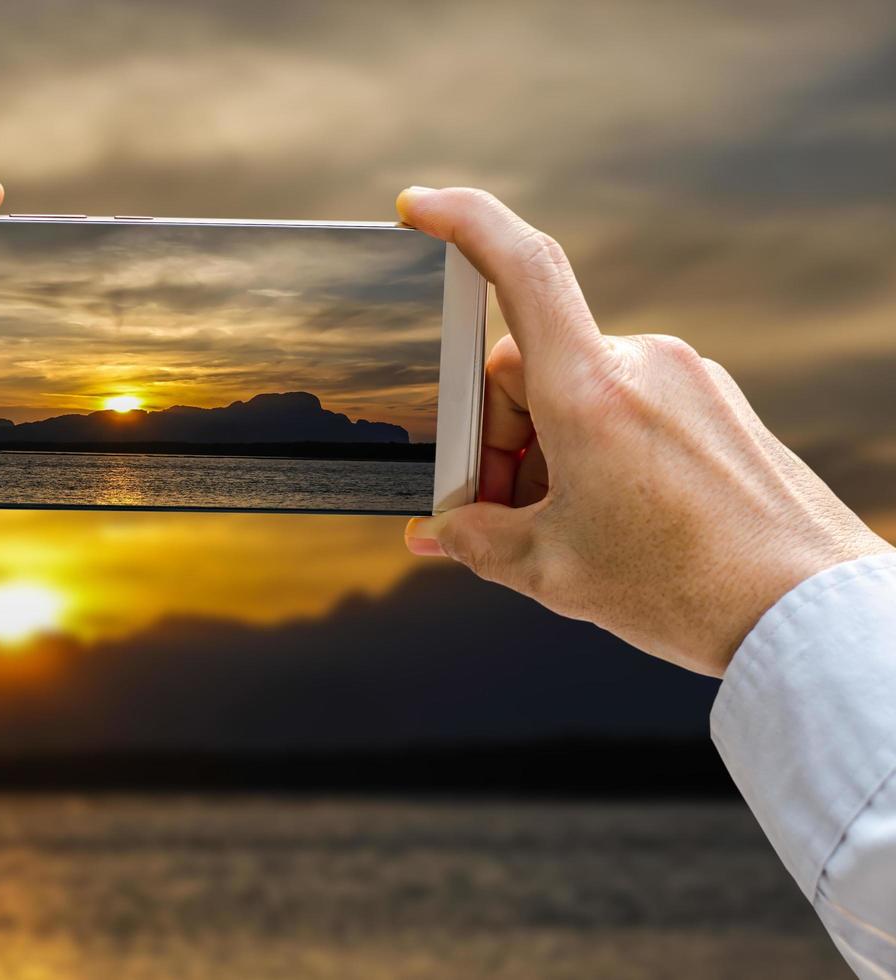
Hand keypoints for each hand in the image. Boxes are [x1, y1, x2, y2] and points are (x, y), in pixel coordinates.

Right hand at [398, 187, 891, 676]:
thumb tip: (437, 532)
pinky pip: (628, 404)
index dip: (460, 222)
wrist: (808, 612)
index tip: (417, 207)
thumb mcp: (554, 572)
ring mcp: (687, 378)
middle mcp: (643, 365)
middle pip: (529, 364)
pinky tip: (610, 513)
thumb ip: (476, 541)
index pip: (520, 268)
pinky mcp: (716, 402)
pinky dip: (597, 448)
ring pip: (578, 390)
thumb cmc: (690, 590)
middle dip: (500, 435)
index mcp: (592, 392)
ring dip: (550, 448)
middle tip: (500, 510)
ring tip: (564, 528)